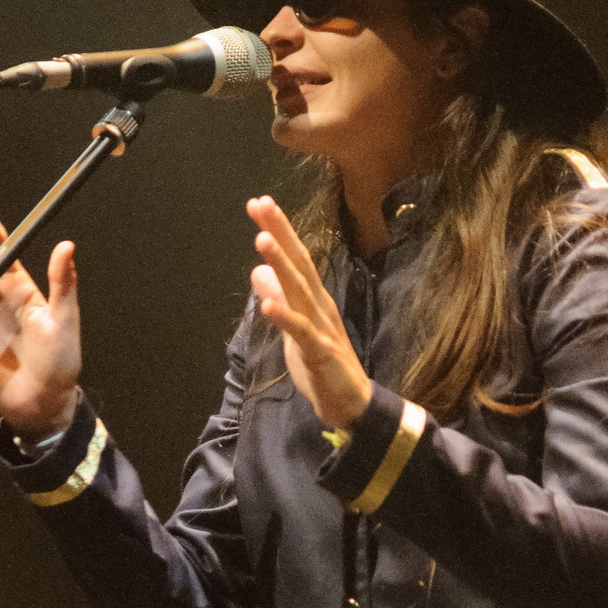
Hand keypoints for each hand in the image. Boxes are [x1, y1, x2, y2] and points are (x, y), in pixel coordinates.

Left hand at [247, 196, 370, 429]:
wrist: (351, 404)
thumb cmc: (323, 365)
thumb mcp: (292, 328)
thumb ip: (277, 299)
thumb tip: (257, 271)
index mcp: (312, 299)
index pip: (294, 258)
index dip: (277, 231)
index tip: (258, 204)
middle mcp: (319, 305)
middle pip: (298, 263)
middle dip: (279, 233)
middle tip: (261, 203)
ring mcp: (321, 327)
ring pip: (299, 291)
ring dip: (281, 265)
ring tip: (262, 240)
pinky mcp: (320, 352)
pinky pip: (300, 333)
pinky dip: (284, 318)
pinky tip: (266, 306)